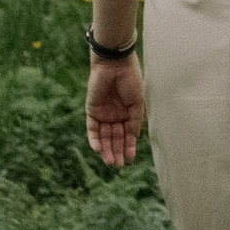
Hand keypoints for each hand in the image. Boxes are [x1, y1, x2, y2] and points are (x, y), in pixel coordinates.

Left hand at [85, 53, 144, 168]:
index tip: (130, 160)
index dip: (128, 147)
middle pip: (115, 138)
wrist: (115, 63)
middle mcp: (116, 116)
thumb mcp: (137, 103)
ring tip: (109, 162)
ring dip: (106, 149)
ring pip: (104, 137)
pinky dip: (94, 139)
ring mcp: (103, 114)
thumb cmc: (130, 79)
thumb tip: (135, 139)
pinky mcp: (92, 111)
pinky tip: (98, 149)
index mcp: (129, 113)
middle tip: (118, 165)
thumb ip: (135, 121)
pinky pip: (92, 129)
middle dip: (116, 151)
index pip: (128, 135)